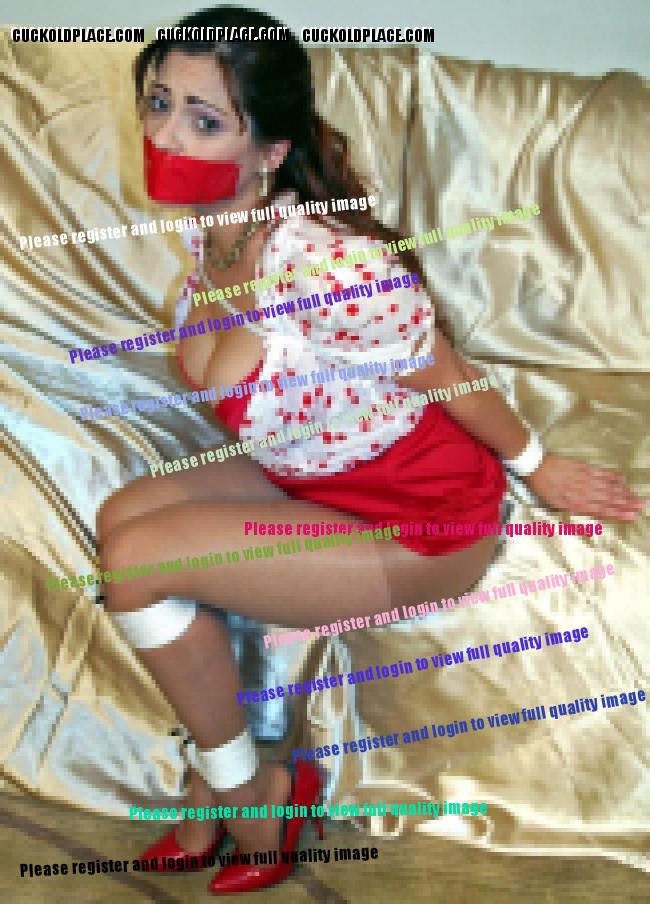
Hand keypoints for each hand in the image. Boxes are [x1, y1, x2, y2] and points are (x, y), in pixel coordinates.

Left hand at [523, 453, 643, 521]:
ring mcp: (583, 479)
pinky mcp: (582, 467)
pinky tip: (621, 479)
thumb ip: (572, 508)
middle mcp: (581, 492)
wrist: (534, 465)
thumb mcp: (553, 503)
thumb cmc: (541, 487)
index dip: (617, 513)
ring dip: (623, 493)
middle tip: (641, 507)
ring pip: (607, 487)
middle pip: (608, 499)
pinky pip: (600, 472)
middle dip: (626, 504)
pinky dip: (611, 476)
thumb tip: (587, 512)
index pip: (600, 510)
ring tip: (636, 497)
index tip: (631, 516)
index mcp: (574, 504)